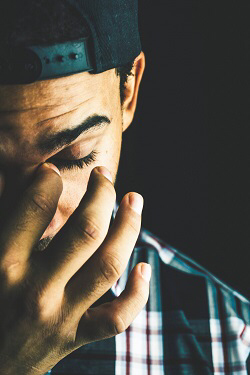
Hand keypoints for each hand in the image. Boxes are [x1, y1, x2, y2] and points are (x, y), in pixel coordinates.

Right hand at [0, 164, 149, 374]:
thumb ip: (8, 226)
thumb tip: (30, 185)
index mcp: (4, 264)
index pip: (36, 208)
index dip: (49, 181)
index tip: (54, 172)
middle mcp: (36, 289)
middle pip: (87, 231)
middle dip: (102, 195)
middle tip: (104, 175)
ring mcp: (60, 316)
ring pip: (109, 265)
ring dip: (128, 228)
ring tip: (134, 200)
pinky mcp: (75, 337)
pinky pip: (116, 318)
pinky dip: (138, 294)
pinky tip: (145, 268)